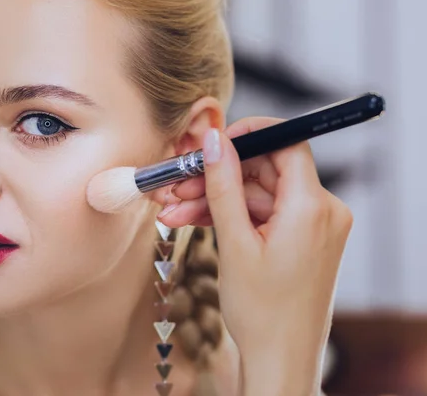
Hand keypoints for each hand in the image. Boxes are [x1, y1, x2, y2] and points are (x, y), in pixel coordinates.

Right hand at [156, 118, 352, 395]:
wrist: (280, 360)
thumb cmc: (262, 311)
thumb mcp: (234, 243)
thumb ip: (223, 186)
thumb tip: (215, 139)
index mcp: (313, 208)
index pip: (287, 144)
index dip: (248, 136)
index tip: (213, 141)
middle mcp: (322, 212)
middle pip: (265, 172)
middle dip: (218, 176)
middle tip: (178, 184)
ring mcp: (313, 227)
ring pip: (258, 195)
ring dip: (217, 200)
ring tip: (174, 210)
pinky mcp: (302, 240)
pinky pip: (264, 215)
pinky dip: (232, 217)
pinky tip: (194, 221)